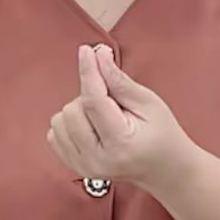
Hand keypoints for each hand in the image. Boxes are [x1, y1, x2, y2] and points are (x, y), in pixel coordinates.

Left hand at [47, 45, 192, 190]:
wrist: (165, 169)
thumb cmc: (161, 134)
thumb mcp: (148, 102)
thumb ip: (118, 80)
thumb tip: (97, 54)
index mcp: (120, 144)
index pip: (93, 101)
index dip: (88, 71)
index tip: (86, 50)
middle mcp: (98, 160)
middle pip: (72, 110)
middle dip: (89, 95)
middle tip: (112, 102)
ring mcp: (85, 167)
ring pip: (60, 121)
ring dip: (79, 109)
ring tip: (103, 116)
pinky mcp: (75, 167)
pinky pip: (54, 134)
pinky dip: (69, 123)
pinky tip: (90, 125)